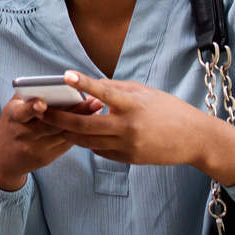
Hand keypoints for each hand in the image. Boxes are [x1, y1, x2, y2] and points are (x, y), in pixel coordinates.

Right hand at [0, 92, 105, 190]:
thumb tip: (54, 83)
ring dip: (82, 120)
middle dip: (74, 111)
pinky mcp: (46, 158)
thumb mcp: (11, 109)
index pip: (22, 112)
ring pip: (62, 133)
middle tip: (93, 100)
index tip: (43, 102)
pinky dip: (79, 131)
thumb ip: (28, 96)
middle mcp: (24, 134)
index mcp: (12, 118)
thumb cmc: (11, 125)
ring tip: (97, 107)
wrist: (2, 159)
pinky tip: (92, 121)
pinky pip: (65, 143)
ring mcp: (35, 148)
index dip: (32, 108)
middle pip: (51, 123)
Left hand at [40, 71, 234, 185]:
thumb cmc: (168, 109)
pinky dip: (88, 142)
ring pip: (87, 141)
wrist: (193, 139)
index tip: (65, 75)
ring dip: (69, 132)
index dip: (84, 83)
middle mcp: (128, 127)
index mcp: (133, 105)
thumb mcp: (143, 92)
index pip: (104, 92)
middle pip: (84, 125)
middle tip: (40, 111)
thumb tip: (89, 87)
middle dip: (59, 119)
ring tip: (53, 123)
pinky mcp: (128, 159)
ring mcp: (127, 145)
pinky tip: (79, 135)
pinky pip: (100, 151)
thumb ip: (115, 89)